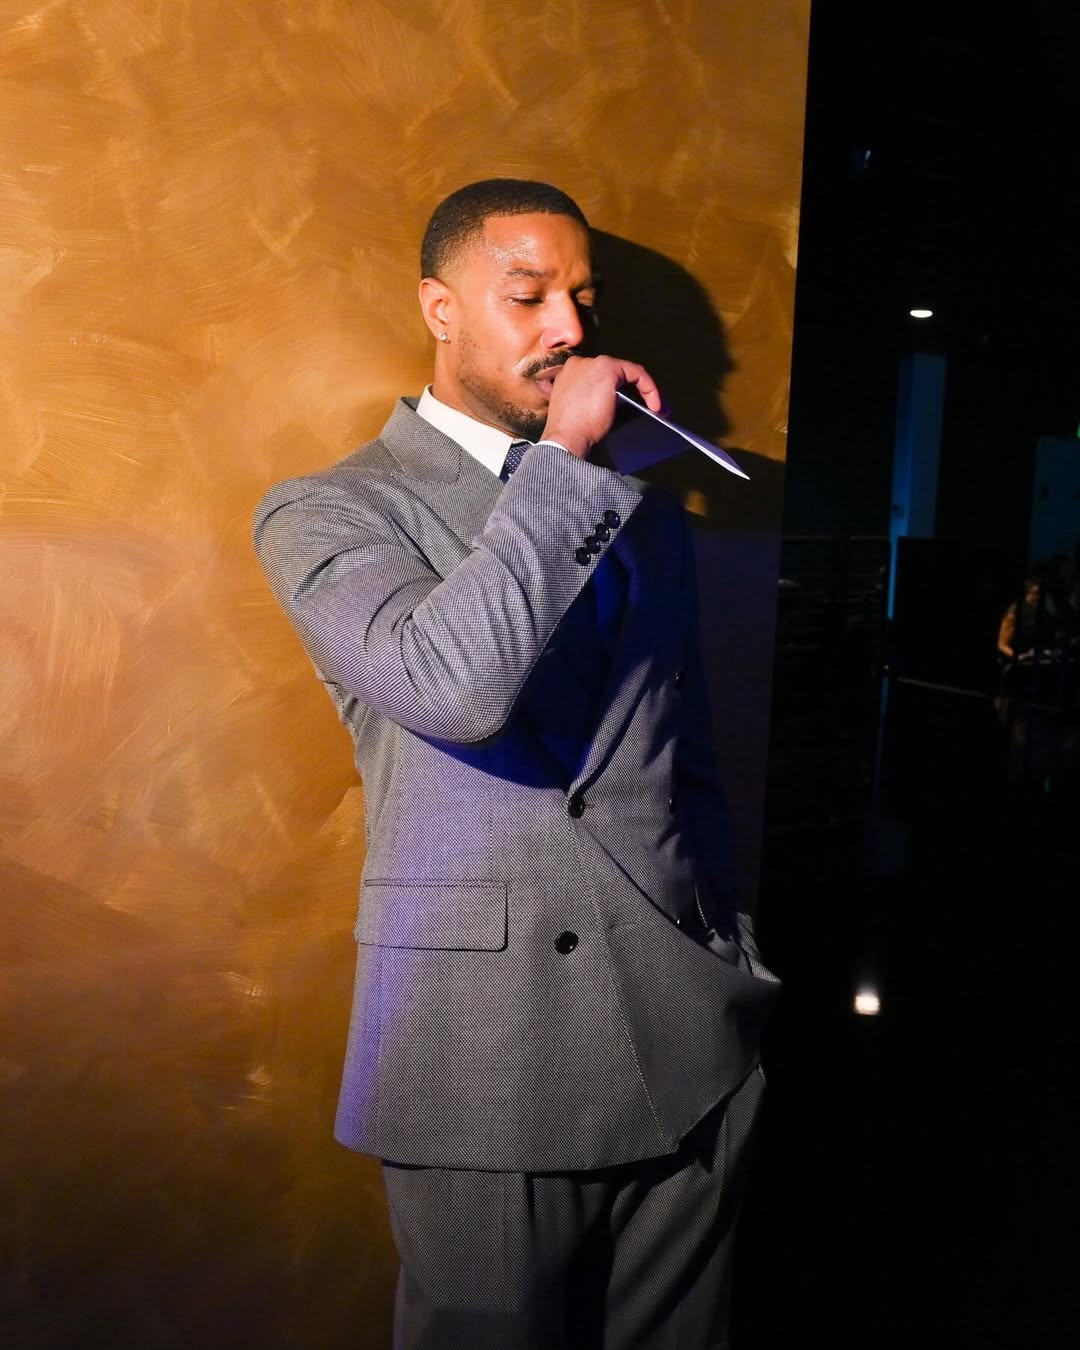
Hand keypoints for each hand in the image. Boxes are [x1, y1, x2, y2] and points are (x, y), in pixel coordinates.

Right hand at [541, 355, 662, 457]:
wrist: (565, 439)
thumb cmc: (572, 433)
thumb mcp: (583, 412)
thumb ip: (597, 401)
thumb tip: (624, 402)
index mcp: (569, 375)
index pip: (599, 378)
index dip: (617, 392)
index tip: (628, 408)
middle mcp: (579, 364)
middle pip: (615, 374)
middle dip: (634, 391)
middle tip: (650, 409)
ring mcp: (593, 364)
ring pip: (626, 373)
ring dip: (644, 390)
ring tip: (656, 409)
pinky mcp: (608, 369)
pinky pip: (636, 373)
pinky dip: (649, 388)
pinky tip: (656, 405)